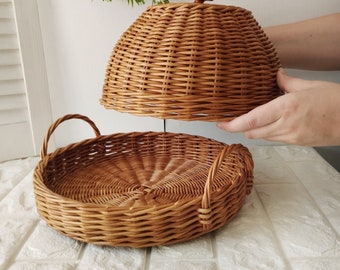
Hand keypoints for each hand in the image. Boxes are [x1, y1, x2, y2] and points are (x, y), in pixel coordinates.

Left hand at [217, 69, 339, 145]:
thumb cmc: (336, 101)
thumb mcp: (310, 86)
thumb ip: (287, 82)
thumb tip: (276, 74)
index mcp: (286, 107)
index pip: (251, 120)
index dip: (232, 124)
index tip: (220, 123)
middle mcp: (286, 125)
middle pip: (252, 132)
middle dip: (239, 127)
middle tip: (230, 120)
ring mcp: (291, 137)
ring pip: (262, 137)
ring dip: (253, 130)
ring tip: (249, 121)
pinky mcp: (297, 143)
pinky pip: (275, 139)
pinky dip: (267, 133)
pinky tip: (269, 124)